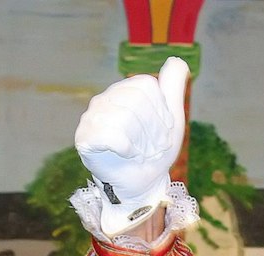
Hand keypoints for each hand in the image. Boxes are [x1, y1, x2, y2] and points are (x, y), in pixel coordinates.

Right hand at [74, 58, 189, 237]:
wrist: (141, 185)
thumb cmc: (153, 153)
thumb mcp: (170, 119)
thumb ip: (172, 89)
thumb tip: (178, 61)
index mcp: (124, 90)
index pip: (146, 86)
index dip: (160, 112)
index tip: (160, 133)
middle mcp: (105, 99)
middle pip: (136, 100)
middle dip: (152, 130)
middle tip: (151, 148)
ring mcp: (92, 117)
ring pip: (125, 117)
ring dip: (141, 142)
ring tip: (139, 153)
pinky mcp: (84, 138)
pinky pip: (110, 134)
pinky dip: (126, 148)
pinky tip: (125, 155)